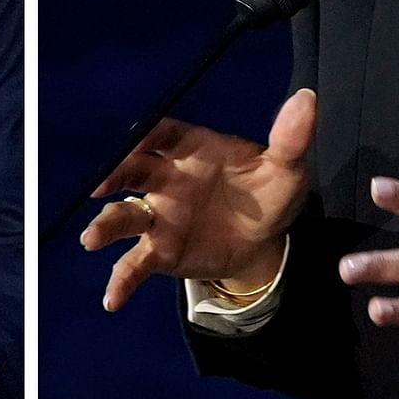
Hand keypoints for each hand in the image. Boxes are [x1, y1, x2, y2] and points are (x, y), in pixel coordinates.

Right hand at [80, 87, 316, 310]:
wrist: (266, 240)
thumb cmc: (268, 193)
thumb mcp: (286, 168)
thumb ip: (291, 138)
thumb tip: (307, 98)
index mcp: (192, 149)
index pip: (164, 134)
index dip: (149, 135)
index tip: (139, 139)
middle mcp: (167, 179)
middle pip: (133, 171)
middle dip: (114, 175)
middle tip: (100, 185)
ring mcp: (160, 216)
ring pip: (125, 216)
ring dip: (106, 225)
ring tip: (91, 239)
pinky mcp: (160, 251)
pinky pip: (135, 264)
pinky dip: (121, 281)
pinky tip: (113, 300)